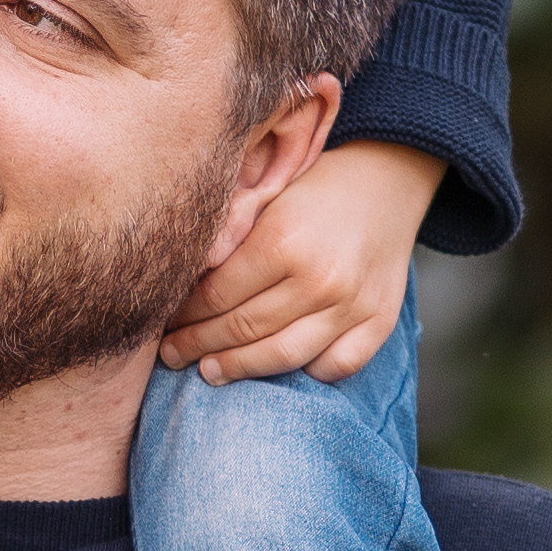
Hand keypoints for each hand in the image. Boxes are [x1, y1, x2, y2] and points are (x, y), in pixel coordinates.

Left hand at [160, 140, 443, 384]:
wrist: (388, 177)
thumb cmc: (314, 186)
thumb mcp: (265, 197)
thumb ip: (228, 239)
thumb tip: (177, 287)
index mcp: (283, 240)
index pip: (216, 295)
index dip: (184, 316)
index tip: (163, 324)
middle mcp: (320, 278)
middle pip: (243, 329)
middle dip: (198, 346)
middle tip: (171, 354)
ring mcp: (353, 305)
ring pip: (283, 356)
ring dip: (238, 368)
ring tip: (209, 371)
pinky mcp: (379, 321)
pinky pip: (336, 366)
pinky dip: (305, 373)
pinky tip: (276, 367)